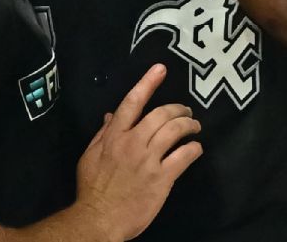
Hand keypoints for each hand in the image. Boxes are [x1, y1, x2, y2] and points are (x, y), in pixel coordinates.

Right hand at [72, 64, 202, 240]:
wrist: (99, 219)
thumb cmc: (92, 188)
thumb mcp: (89, 156)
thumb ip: (103, 134)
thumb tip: (112, 114)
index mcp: (114, 136)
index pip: (132, 102)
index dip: (148, 83)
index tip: (161, 68)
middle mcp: (133, 143)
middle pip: (160, 114)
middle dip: (178, 108)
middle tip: (186, 110)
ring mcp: (148, 160)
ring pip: (174, 131)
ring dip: (189, 124)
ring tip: (195, 126)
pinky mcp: (162, 179)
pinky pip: (183, 157)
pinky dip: (193, 149)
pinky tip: (196, 148)